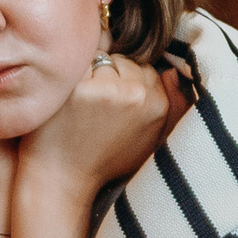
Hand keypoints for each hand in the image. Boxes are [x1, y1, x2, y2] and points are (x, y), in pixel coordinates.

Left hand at [10, 52, 178, 222]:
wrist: (63, 179)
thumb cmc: (104, 160)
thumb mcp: (149, 140)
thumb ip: (170, 106)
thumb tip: (173, 73)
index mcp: (158, 106)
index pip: (147, 69)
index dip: (127, 82)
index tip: (112, 103)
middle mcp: (137, 96)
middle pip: (125, 60)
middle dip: (110, 74)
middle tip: (95, 105)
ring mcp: (107, 91)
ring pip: (101, 58)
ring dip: (89, 72)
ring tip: (81, 102)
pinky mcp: (78, 89)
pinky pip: (78, 63)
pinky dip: (70, 75)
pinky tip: (66, 99)